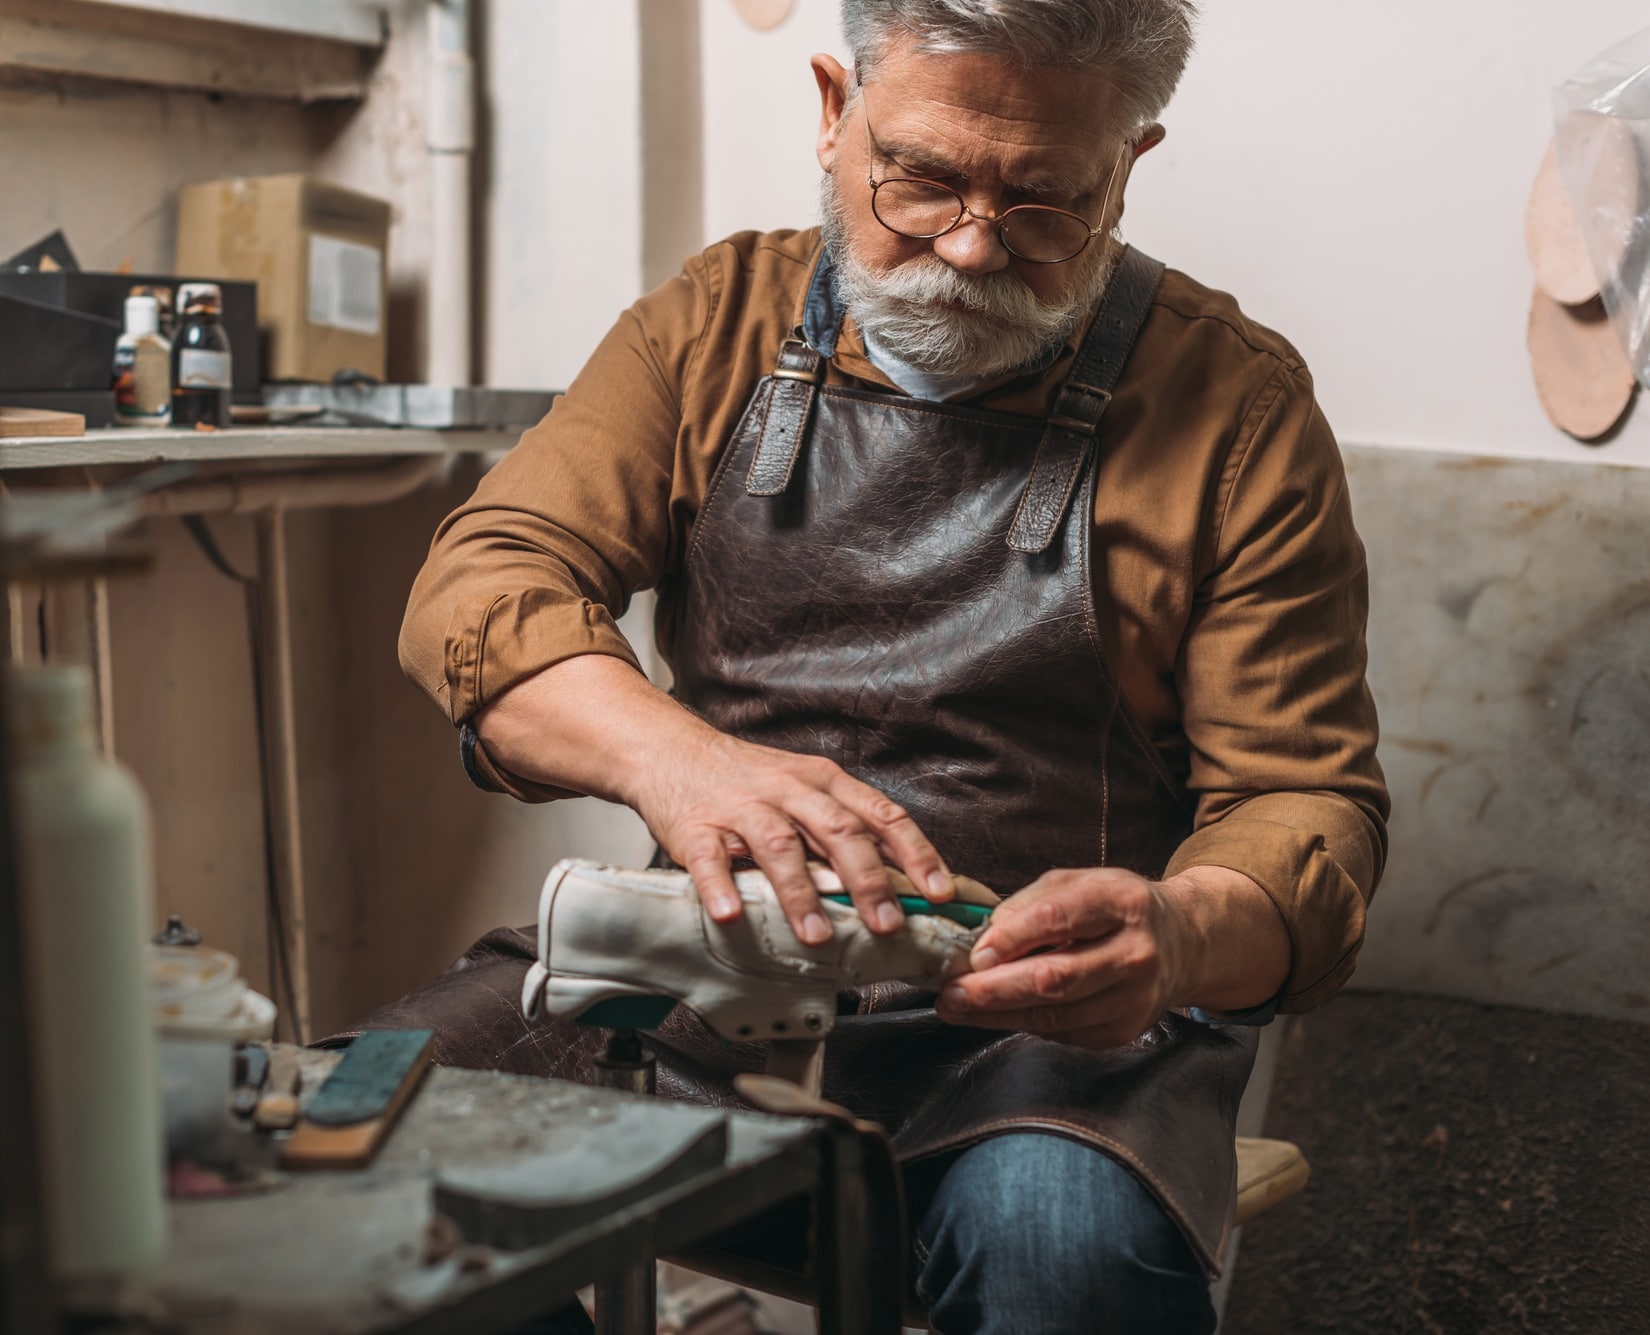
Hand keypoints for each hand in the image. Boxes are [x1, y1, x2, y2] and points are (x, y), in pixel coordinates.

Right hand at [474, 655, 955, 945]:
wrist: (670, 749)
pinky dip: (721, 888)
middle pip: (838, 832)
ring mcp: (741, 809)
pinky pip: (709, 859)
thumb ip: (845, 826)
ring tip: (819, 937)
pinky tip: (732, 916)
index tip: (941, 891)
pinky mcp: (695, 828)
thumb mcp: (804, 787)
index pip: (882, 814)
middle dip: (867, 881)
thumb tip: (901, 880)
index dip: (916, 853)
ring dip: (802, 894)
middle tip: (888, 925)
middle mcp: (788, 791)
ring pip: (779, 847)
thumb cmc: (746, 779)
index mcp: (823, 781)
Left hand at [934, 867, 1191, 1049]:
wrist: (1181, 943)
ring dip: (998, 1014)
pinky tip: (995, 1014)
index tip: (973, 952)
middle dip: (994, 990)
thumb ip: (1033, 903)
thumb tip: (985, 935)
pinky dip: (1024, 1023)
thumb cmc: (1116, 907)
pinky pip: (1063, 1031)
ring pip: (1055, 1014)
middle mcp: (1135, 953)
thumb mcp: (1080, 883)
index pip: (1059, 919)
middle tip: (950, 993)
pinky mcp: (1124, 1030)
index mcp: (1122, 903)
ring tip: (957, 1007)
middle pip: (1055, 978)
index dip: (1011, 938)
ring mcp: (1134, 998)